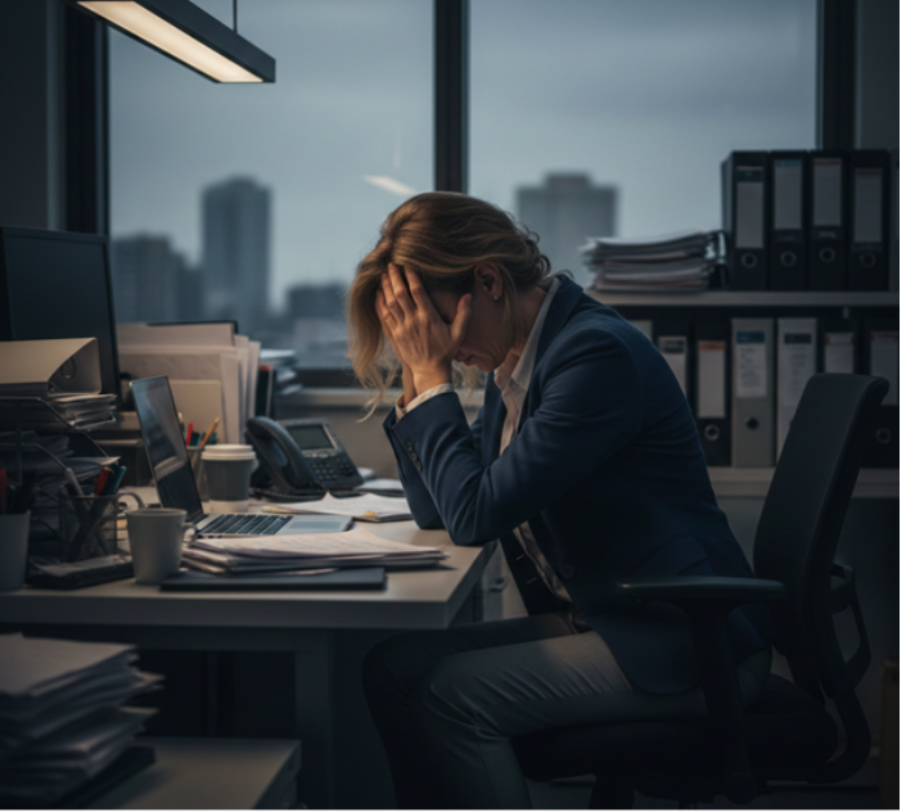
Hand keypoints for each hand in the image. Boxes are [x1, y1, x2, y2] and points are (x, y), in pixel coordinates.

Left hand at [375, 264, 470, 394]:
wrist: (429, 371)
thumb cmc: (445, 351)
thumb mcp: (458, 334)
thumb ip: (464, 314)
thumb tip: (468, 296)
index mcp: (428, 317)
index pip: (417, 291)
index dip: (411, 276)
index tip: (407, 265)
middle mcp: (413, 321)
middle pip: (400, 294)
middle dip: (395, 277)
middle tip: (391, 264)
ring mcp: (402, 328)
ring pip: (390, 303)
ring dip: (386, 287)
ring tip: (384, 274)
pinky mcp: (394, 335)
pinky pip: (384, 316)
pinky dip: (379, 303)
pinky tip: (378, 293)